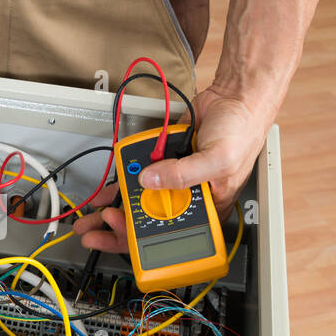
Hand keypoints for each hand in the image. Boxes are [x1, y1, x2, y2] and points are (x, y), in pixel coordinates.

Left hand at [75, 84, 271, 252]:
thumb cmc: (242, 132)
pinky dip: (122, 179)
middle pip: (151, 219)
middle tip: (96, 229)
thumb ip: (183, 174)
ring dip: (117, 205)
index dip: (144, 237)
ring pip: (141, 197)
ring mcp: (174, 179)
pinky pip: (140, 173)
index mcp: (207, 207)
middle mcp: (189, 197)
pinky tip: (108, 189)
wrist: (235, 98)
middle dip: (121, 226)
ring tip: (93, 214)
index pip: (172, 231)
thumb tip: (151, 181)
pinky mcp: (164, 161)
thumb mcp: (217, 160)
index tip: (121, 233)